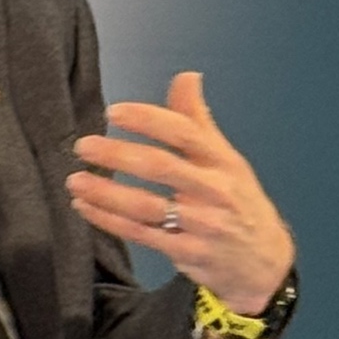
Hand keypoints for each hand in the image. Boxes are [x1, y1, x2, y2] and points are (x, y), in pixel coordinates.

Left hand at [66, 71, 293, 314]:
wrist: (263, 262)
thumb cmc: (239, 203)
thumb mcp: (227, 160)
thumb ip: (198, 121)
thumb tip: (186, 77)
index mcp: (223, 161)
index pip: (184, 132)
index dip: (148, 119)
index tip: (114, 112)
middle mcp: (213, 190)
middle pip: (160, 167)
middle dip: (118, 155)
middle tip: (84, 146)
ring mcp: (200, 225)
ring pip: (146, 206)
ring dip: (106, 193)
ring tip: (75, 181)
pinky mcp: (186, 253)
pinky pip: (141, 234)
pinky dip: (110, 221)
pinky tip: (86, 207)